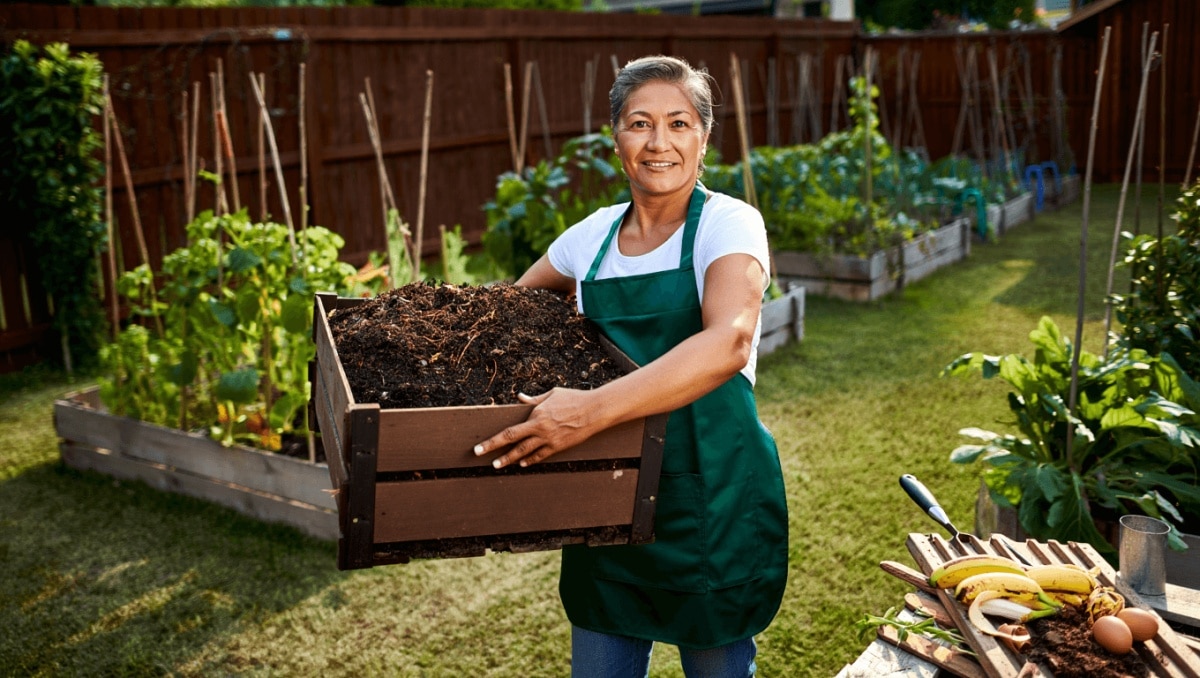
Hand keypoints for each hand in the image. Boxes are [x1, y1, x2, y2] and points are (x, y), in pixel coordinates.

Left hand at [473, 388, 600, 468]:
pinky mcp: (558, 446)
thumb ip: (533, 400)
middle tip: (480, 456)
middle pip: (512, 442)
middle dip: (494, 449)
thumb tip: (519, 398)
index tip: (479, 447)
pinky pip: (541, 455)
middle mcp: (540, 429)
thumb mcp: (551, 394)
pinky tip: (522, 464)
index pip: (509, 430)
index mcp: (536, 415)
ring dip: (509, 459)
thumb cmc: (573, 398)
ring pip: (524, 452)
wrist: (594, 411)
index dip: (493, 440)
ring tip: (497, 465)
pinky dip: (530, 460)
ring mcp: (549, 440)